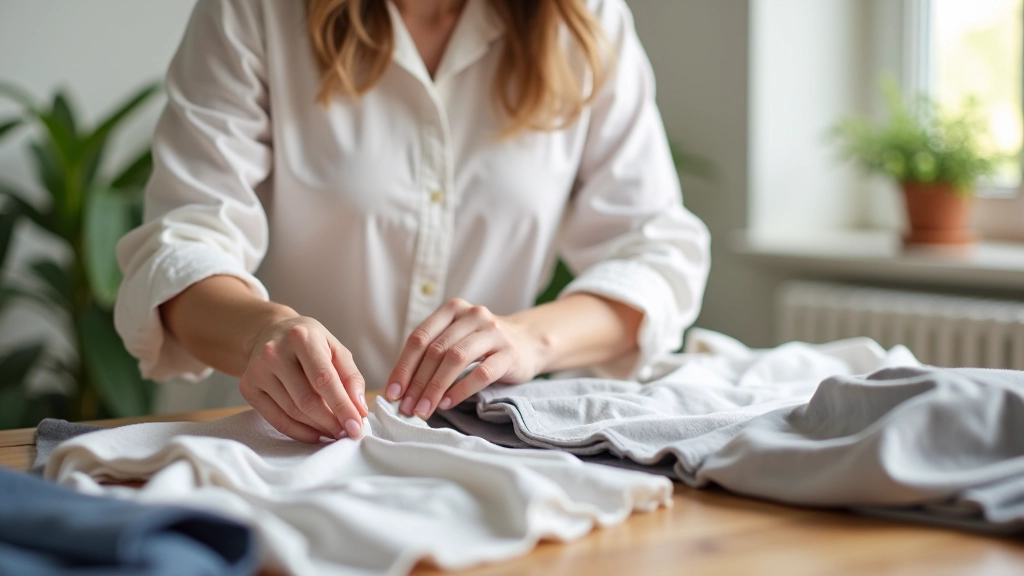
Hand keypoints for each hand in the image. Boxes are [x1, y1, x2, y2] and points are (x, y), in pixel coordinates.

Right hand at [239, 316, 367, 443]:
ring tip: (334, 432)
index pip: (324, 380)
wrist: (271, 331)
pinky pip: (276, 419)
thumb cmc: (310, 342)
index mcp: (301, 338)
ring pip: (292, 412)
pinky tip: (314, 434)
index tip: (356, 427)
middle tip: (347, 433)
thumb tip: (359, 409)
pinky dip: (298, 432)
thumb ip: (351, 378)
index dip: (342, 407)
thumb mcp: (336, 349)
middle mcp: (275, 353)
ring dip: (317, 428)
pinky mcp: (248, 387)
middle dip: (331, 422)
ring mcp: (257, 370)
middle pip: (306, 400)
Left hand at [386, 298, 545, 418]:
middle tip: (406, 408)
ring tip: (424, 409)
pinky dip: (461, 390)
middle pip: (436, 350)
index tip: (392, 394)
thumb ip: (431, 353)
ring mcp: (493, 332)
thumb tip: (398, 388)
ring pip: (456, 359)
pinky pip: (481, 373)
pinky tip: (448, 403)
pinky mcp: (510, 352)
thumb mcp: (456, 338)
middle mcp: (473, 315)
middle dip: (417, 382)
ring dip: (435, 388)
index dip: (403, 367)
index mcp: (453, 309)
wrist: (529, 342)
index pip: (420, 338)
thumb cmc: (483, 346)